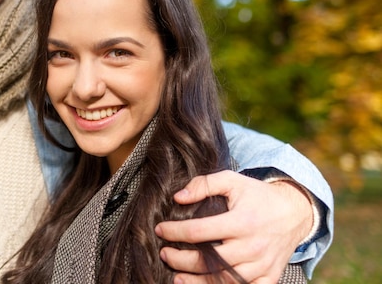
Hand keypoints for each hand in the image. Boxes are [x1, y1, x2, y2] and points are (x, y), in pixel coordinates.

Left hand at [154, 170, 312, 283]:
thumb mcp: (231, 180)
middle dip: (182, 260)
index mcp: (242, 221)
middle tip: (165, 254)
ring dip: (197, 282)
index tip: (160, 230)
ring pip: (225, 281)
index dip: (175, 232)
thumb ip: (203, 184)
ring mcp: (262, 265)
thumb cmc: (257, 196)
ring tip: (177, 277)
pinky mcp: (269, 277)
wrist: (294, 212)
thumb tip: (178, 197)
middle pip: (210, 261)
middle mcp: (253, 246)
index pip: (200, 231)